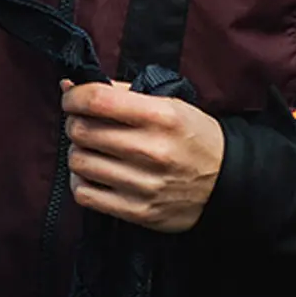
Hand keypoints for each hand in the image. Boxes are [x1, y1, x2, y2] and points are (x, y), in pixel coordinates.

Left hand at [60, 79, 224, 233]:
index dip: (74, 95)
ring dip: (78, 151)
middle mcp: (151, 149)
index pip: (98, 100)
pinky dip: (81, 180)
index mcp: (161, 115)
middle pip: (83, 131)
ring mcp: (142, 183)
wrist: (224, 181)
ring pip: (79, 162)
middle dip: (75, 122)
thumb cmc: (192, 135)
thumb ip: (124, 94)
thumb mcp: (170, 103)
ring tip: (92, 148)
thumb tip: (73, 85)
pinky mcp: (136, 211)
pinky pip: (85, 194)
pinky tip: (93, 172)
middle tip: (83, 122)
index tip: (71, 95)